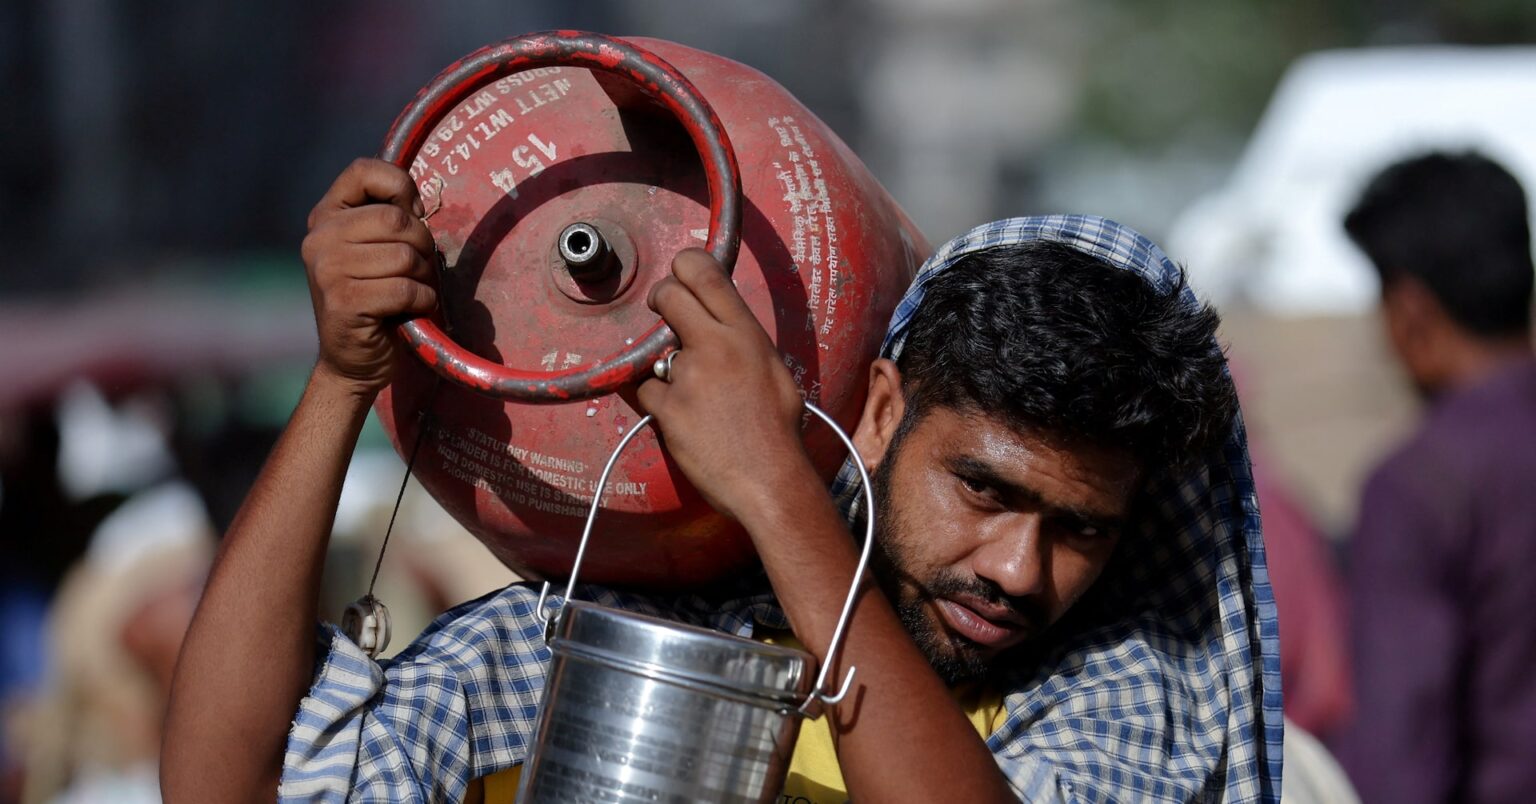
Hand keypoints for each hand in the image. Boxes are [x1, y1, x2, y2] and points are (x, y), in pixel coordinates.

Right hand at [301, 158, 438, 397]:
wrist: (354, 362)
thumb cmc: (378, 299)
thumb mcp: (378, 250)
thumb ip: (389, 219)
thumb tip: (417, 204)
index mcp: (325, 216)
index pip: (364, 170)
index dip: (401, 187)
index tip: (412, 215)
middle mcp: (319, 238)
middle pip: (397, 219)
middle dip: (422, 246)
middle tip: (417, 270)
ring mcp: (327, 269)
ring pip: (405, 256)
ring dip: (423, 278)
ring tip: (410, 293)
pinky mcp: (343, 301)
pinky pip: (405, 289)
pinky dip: (421, 301)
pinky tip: (410, 311)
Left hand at [636, 249, 815, 523]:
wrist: (769, 480)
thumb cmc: (778, 430)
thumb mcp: (774, 371)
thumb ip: (744, 343)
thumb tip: (722, 326)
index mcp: (747, 335)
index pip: (707, 274)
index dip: (684, 265)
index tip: (678, 276)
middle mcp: (716, 346)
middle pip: (669, 294)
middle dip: (660, 300)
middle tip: (663, 314)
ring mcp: (688, 376)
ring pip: (653, 350)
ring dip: (664, 366)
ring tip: (692, 396)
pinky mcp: (667, 407)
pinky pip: (645, 390)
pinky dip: (657, 402)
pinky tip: (680, 418)